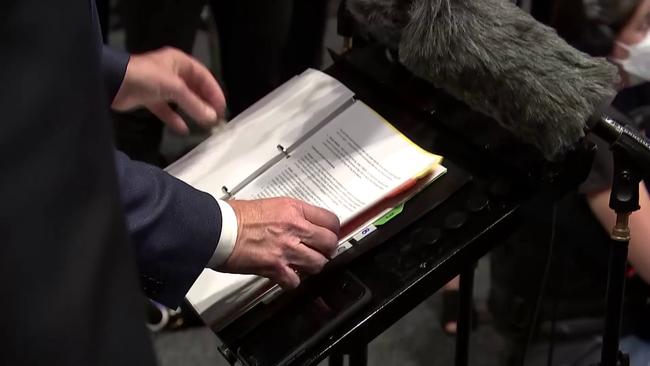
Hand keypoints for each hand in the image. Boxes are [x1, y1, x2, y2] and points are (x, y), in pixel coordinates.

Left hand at [112, 47, 225, 134]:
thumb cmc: (146, 78)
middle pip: (194, 87)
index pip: (204, 76)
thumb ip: (194, 104)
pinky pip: (167, 110)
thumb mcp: (174, 88)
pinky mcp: (149, 98)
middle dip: (205, 102)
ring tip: (204, 124)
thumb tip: (212, 119)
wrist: (113, 82)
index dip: (214, 91)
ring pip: (182, 99)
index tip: (222, 108)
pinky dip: (174, 119)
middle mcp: (171, 71)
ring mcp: (160, 85)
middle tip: (215, 118)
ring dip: (192, 111)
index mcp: (179, 62)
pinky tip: (183, 130)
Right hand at [221, 198, 339, 288]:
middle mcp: (295, 228)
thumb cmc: (234, 215)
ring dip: (312, 266)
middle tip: (320, 252)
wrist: (217, 229)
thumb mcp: (269, 205)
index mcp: (293, 209)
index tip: (329, 235)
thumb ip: (290, 214)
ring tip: (303, 265)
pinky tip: (285, 276)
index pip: (330, 220)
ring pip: (318, 263)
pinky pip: (295, 281)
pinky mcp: (275, 268)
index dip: (333, 230)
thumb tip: (301, 224)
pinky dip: (292, 281)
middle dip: (327, 250)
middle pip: (330, 243)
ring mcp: (287, 249)